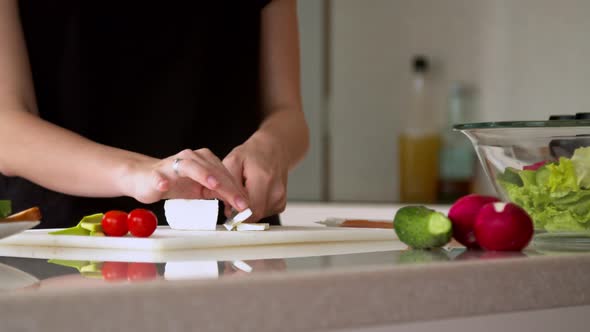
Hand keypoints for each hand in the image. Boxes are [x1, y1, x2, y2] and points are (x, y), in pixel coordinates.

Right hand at [124, 148, 248, 210]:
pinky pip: (159, 177)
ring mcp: (173, 164)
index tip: (246, 204)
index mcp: (204, 161)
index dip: (236, 190)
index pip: (224, 175)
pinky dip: (162, 181)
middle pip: (213, 171)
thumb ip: (218, 192)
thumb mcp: (201, 189)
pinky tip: (164, 185)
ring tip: (214, 185)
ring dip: (202, 174)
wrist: (146, 179)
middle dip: (227, 187)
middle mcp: (191, 158)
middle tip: (238, 202)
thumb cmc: (176, 183)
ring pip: (190, 167)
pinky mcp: (156, 174)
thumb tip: (239, 202)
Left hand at [222, 134, 287, 221]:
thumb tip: (228, 210)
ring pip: (259, 216)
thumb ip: (228, 186)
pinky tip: (254, 194)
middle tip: (233, 200)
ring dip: (248, 210)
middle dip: (240, 212)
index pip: (250, 209)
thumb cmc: (253, 154)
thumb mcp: (233, 162)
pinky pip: (264, 213)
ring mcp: (280, 198)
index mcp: (263, 178)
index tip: (228, 211)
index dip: (237, 214)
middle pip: (255, 215)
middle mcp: (276, 190)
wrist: (274, 149)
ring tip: (245, 192)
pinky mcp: (281, 203)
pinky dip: (256, 208)